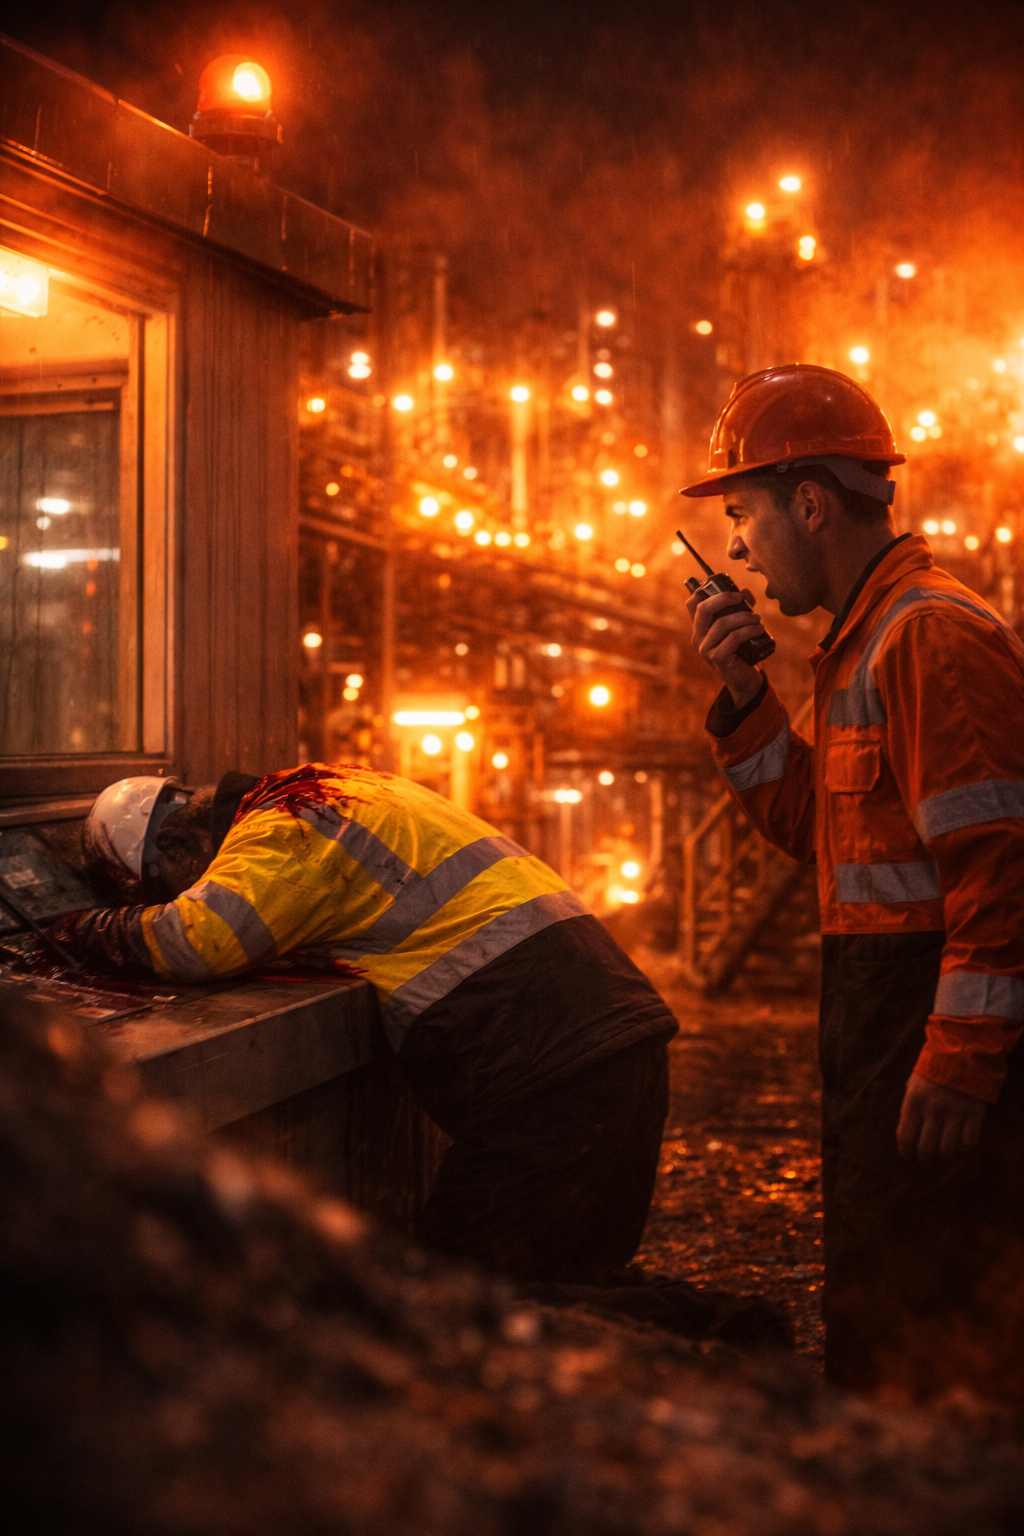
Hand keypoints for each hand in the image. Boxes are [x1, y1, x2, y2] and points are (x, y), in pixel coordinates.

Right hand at [685, 587, 765, 706]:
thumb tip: (745, 591)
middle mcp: (698, 637)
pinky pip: (733, 638)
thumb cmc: (742, 650)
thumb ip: (741, 608)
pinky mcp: (718, 658)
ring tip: (757, 618)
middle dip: (724, 598)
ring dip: (743, 617)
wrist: (745, 678)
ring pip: (722, 623)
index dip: (703, 591)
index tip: (726, 589)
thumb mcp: (740, 627)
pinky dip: (748, 631)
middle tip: (741, 597)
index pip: (692, 604)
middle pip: (703, 609)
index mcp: (700, 628)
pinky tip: (759, 629)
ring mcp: (706, 649)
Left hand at [896, 1071, 986, 1164]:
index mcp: (914, 1101)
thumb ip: (910, 1108)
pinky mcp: (974, 1113)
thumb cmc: (933, 1070)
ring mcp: (955, 1112)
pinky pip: (969, 1142)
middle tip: (925, 1162)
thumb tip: (907, 1134)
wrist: (962, 1052)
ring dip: (943, 1156)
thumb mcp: (913, 1084)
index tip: (908, 1157)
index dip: (906, 1152)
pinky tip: (960, 1146)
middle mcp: (934, 1109)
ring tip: (942, 1154)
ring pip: (947, 1149)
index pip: (906, 1137)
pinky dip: (964, 1149)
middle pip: (926, 1148)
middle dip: (924, 1160)